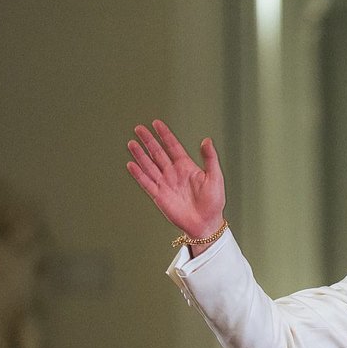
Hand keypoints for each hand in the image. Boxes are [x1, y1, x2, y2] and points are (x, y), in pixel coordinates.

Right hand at [126, 120, 226, 239]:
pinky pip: (146, 182)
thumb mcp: (215, 178)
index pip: (173, 147)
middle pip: (158, 153)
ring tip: (132, 143)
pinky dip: (139, 174)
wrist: (206, 224)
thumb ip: (210, 159)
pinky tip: (131, 164)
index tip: (156, 123)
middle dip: (149, 141)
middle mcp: (173, 173)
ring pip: (149, 165)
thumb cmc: (213, 203)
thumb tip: (207, 140)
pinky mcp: (159, 195)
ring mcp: (165, 184)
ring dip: (140, 155)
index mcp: (186, 167)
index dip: (165, 135)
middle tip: (139, 128)